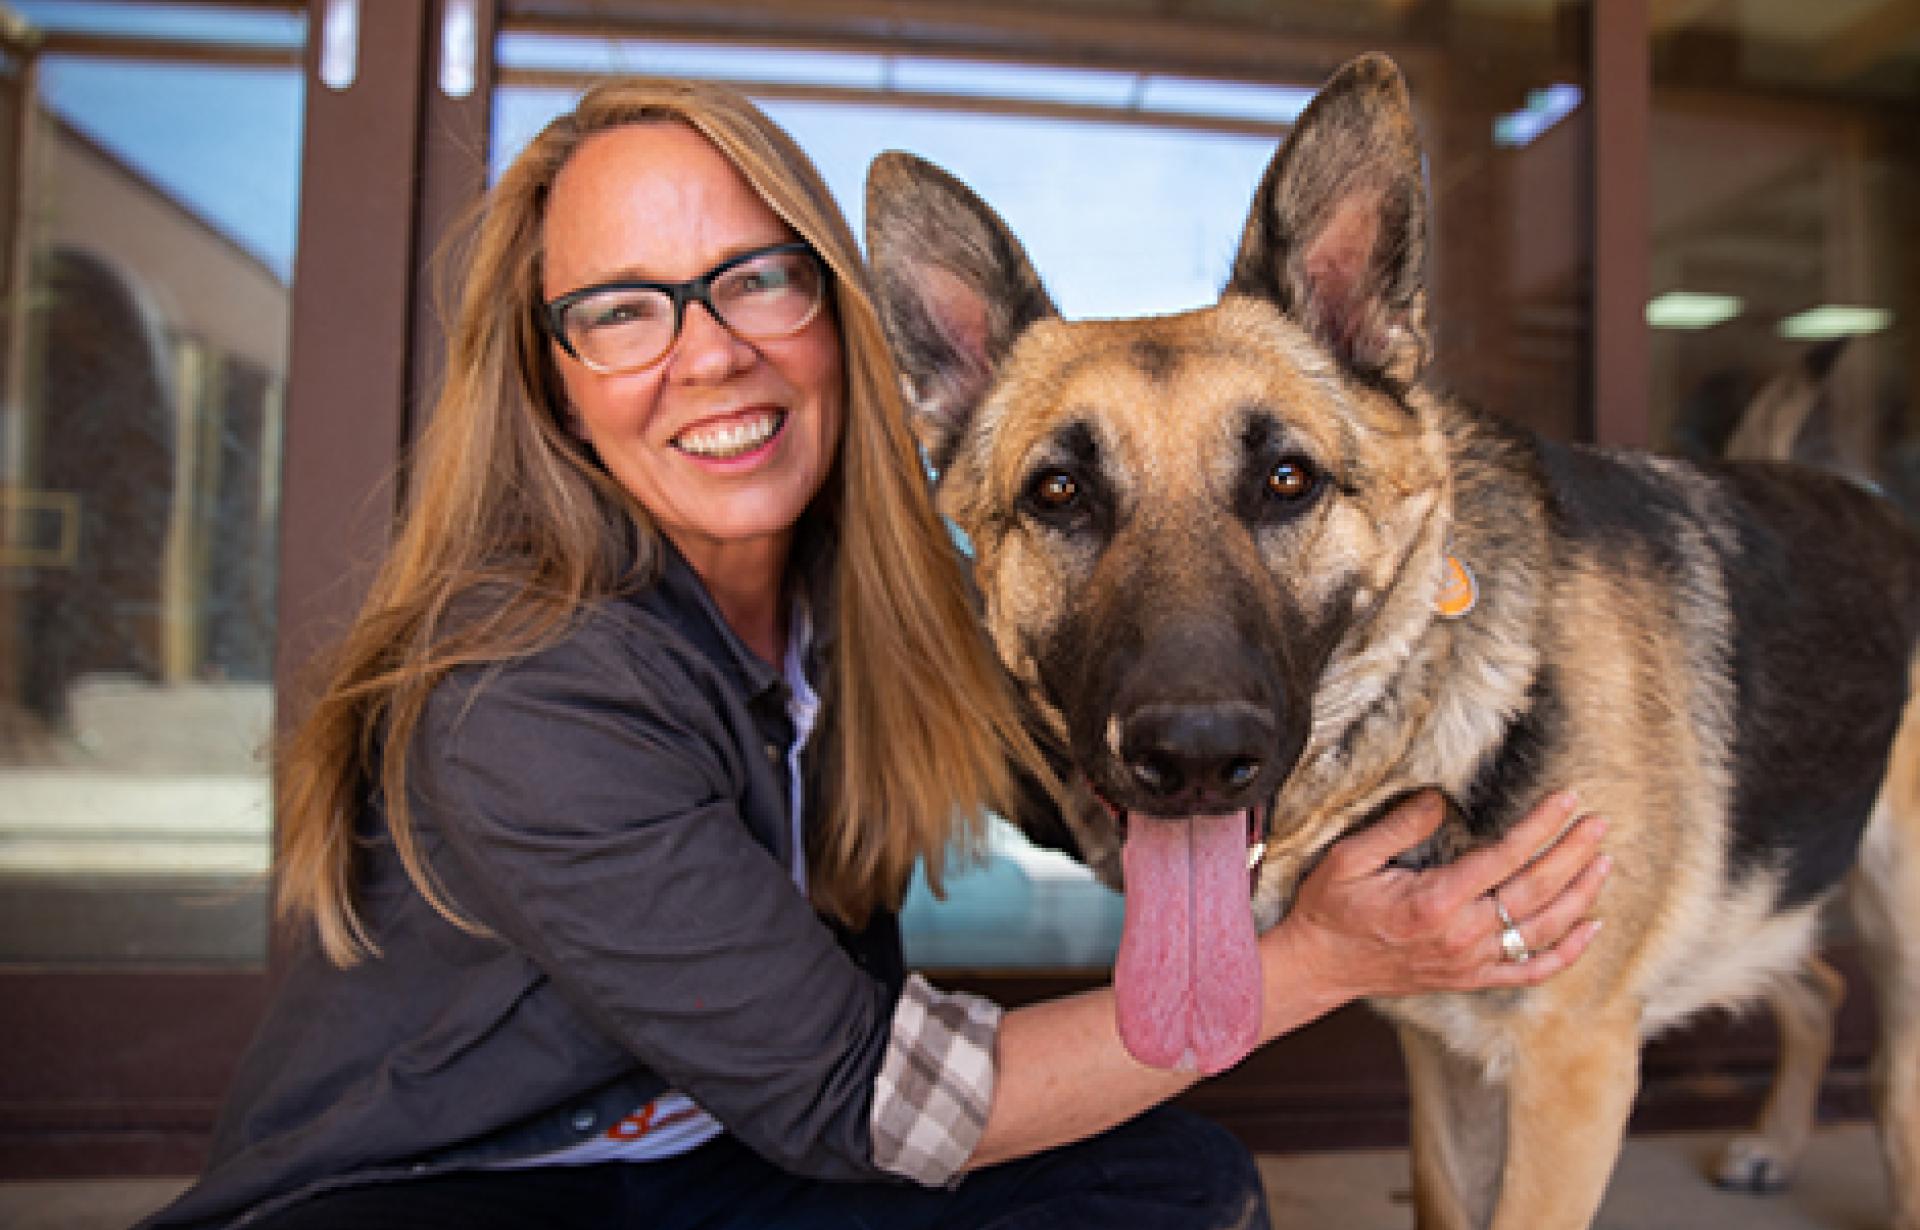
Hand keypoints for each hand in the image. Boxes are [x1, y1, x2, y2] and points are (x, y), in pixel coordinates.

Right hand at [1278, 789, 1608, 1006]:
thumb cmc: (1331, 908)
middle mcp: (1461, 935)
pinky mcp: (1470, 979)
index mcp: (1435, 900)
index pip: (1505, 857)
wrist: (1320, 965)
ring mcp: (1470, 962)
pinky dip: (1567, 952)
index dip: (1541, 827)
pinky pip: (1530, 971)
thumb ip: (1397, 827)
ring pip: (1543, 930)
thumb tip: (1436, 797)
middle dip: (1572, 854)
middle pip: (1535, 891)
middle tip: (1600, 824)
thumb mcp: (1350, 858)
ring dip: (1580, 896)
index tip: (1566, 800)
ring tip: (1603, 862)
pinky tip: (1591, 927)